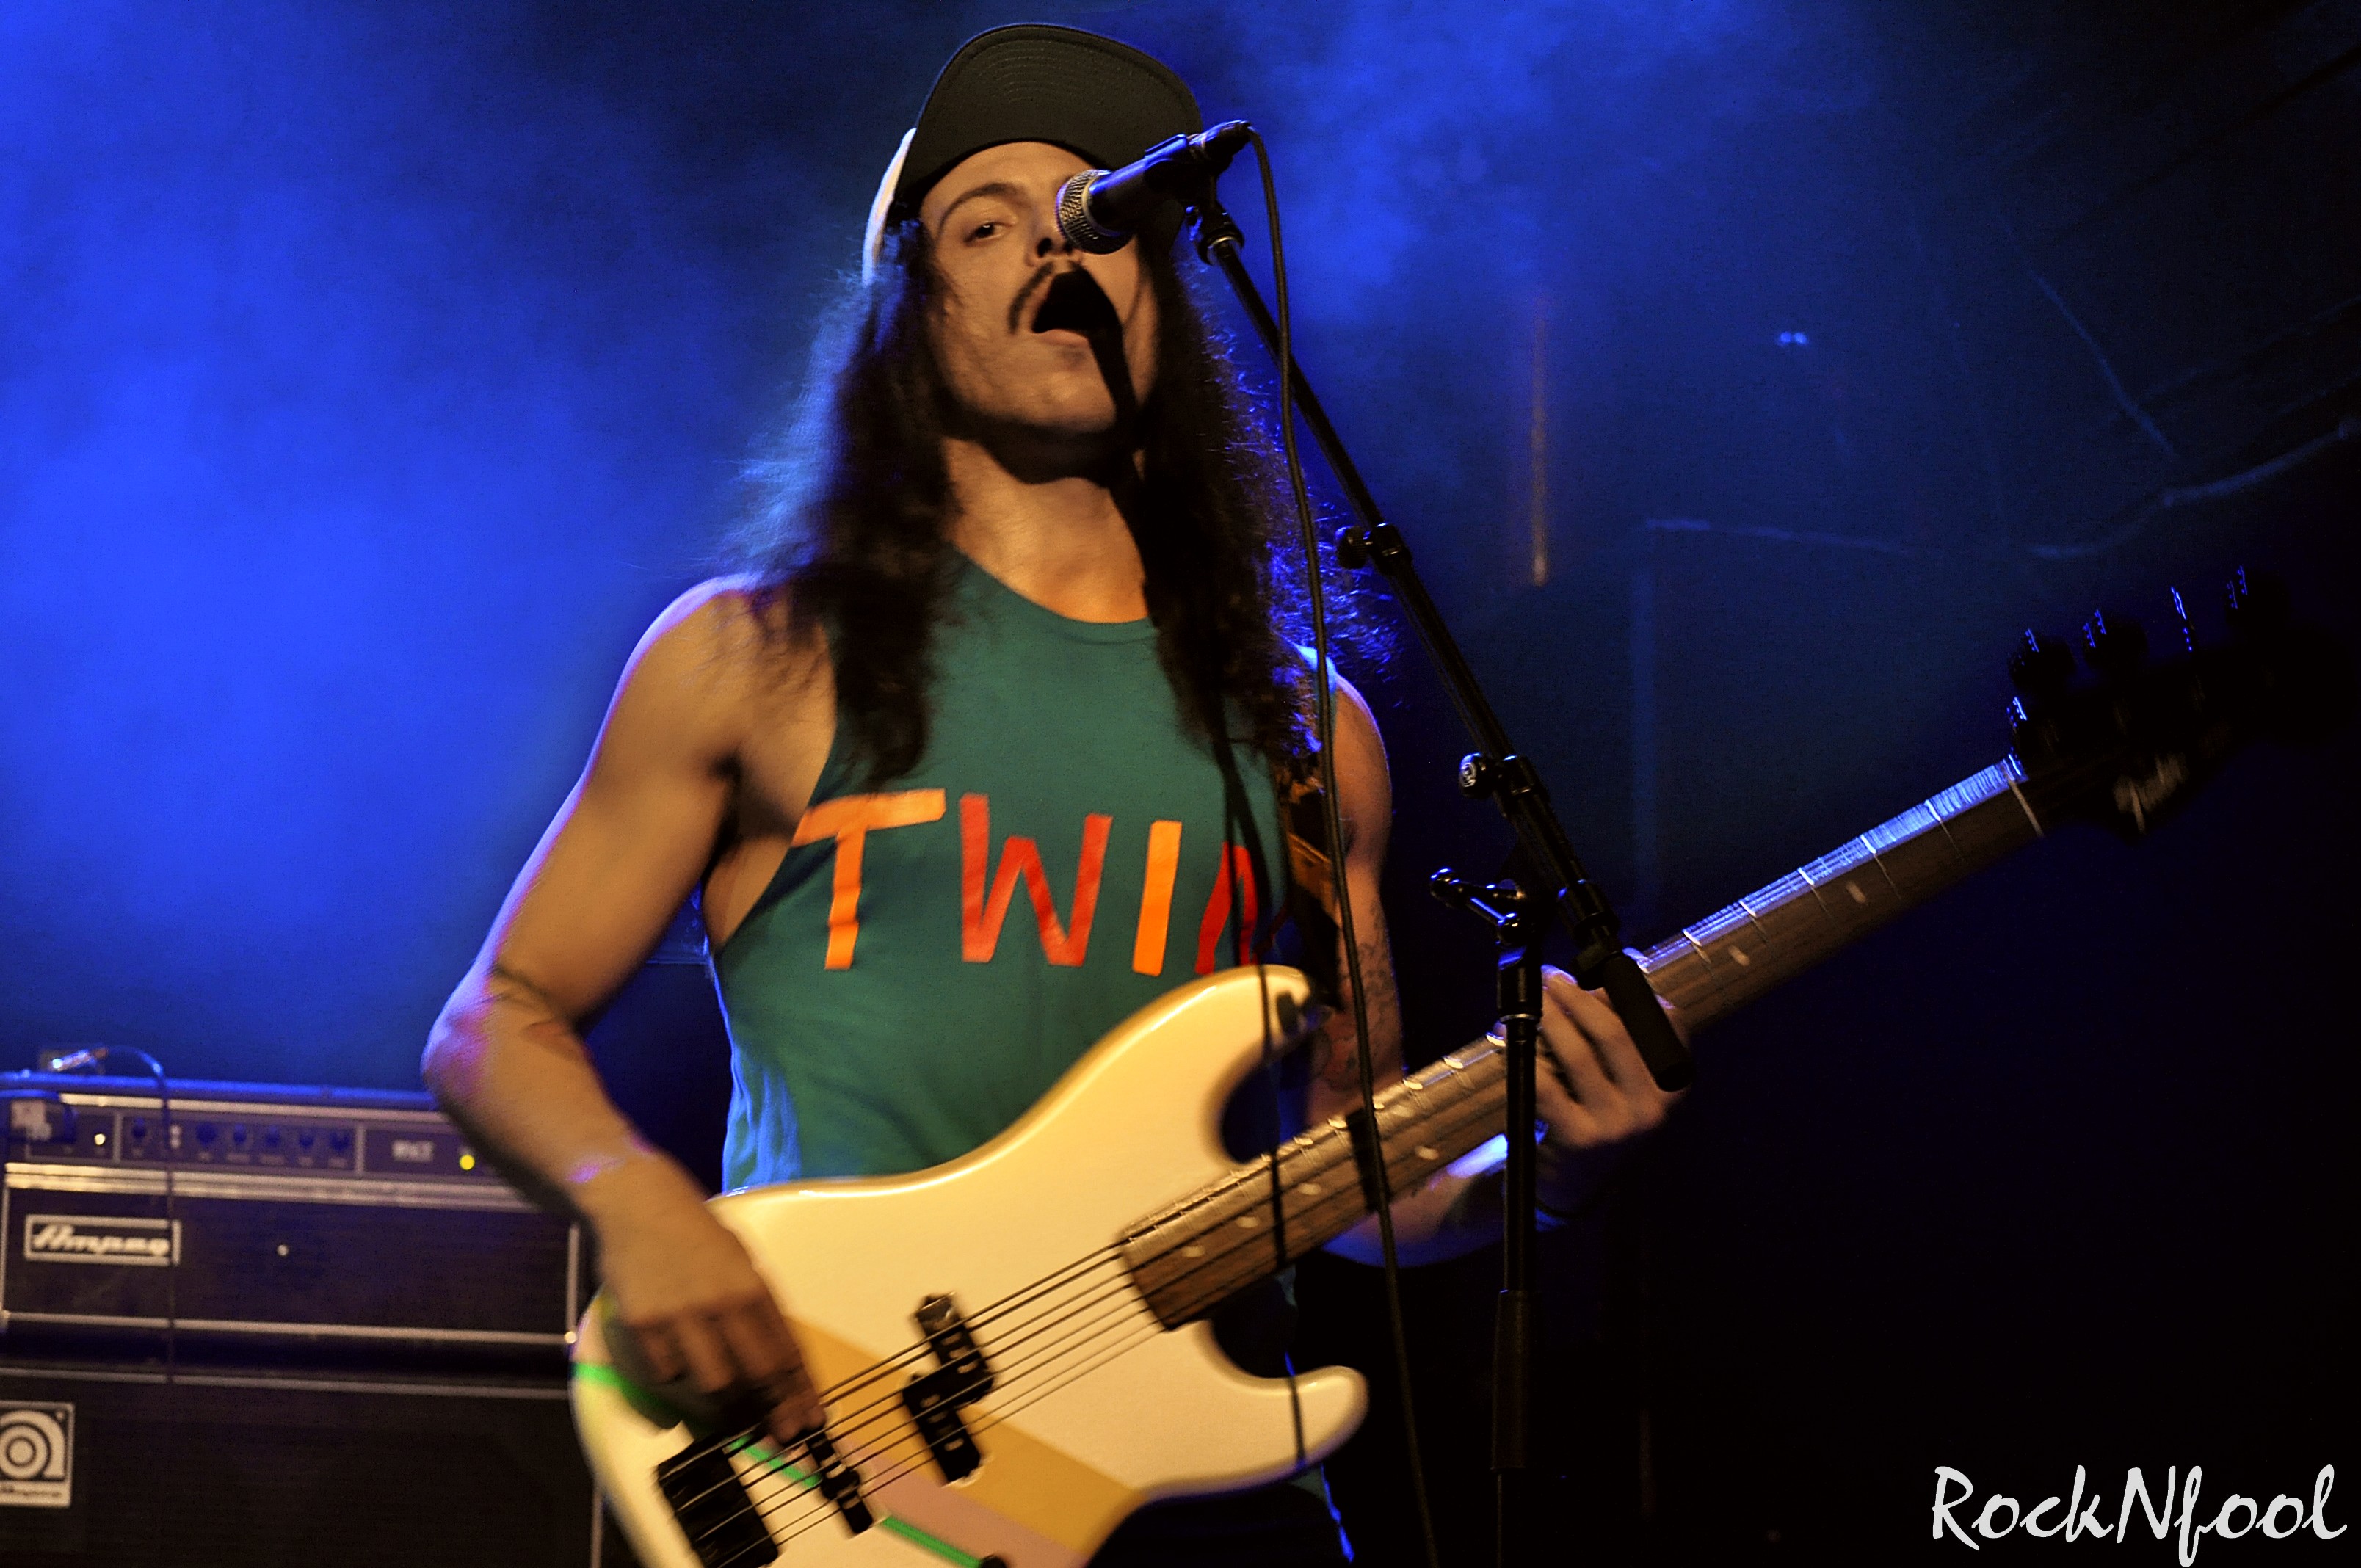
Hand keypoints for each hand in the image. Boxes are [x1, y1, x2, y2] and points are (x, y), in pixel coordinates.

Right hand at [583, 1154, 821, 1443]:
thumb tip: (777, 1358)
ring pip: (714, 1383)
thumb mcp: (742, 1260)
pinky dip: (678, 1376)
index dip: (802, 1392)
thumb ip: (758, 1306)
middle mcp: (723, 1304)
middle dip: (774, 1409)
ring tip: (731, 1404)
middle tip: (779, 1432)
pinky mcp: (645, 1325)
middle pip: (758, 1374)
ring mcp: (682, 1316)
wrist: (640, 1204)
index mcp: (754, 1287)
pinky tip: (682, 1366)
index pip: (787, 1351)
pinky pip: (668, 1372)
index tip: (811, 1419)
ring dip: (726, 1399)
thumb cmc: (697, 1233)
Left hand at [1532, 967, 1685, 1207]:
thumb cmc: (1600, 1118)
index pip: (1663, 1020)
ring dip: (1549, 1018)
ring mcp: (1618, 1125)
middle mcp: (1654, 1107)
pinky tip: (1511, 1039)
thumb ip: (1627, 1034)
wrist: (1575, 1186)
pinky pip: (1546, 1082)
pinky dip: (1524, 1055)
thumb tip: (1614, 969)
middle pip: (1613, 1031)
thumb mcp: (1628, 1082)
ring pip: (1577, 1053)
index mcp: (1674, 1085)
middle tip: (1552, 979)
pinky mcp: (1580, 1138)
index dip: (1625, 989)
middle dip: (1578, 997)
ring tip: (1534, 1001)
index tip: (1595, 973)